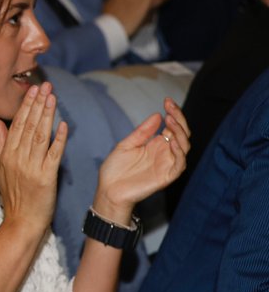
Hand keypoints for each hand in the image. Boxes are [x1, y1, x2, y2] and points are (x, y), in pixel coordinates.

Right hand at [0, 82, 67, 234]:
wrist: (21, 222)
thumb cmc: (13, 197)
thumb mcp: (0, 169)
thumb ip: (0, 145)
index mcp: (7, 156)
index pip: (17, 125)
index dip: (26, 106)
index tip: (32, 90)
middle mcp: (18, 159)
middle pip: (28, 126)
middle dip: (37, 104)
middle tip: (45, 86)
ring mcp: (32, 168)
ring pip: (40, 136)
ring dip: (47, 115)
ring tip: (53, 97)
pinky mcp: (46, 178)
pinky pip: (53, 154)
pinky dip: (59, 139)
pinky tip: (63, 125)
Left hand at [94, 98, 189, 220]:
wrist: (108, 190)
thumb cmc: (116, 169)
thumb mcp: (126, 144)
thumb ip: (142, 132)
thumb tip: (157, 115)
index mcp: (157, 144)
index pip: (172, 126)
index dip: (173, 113)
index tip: (167, 101)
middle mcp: (165, 153)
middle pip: (181, 134)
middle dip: (179, 119)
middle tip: (170, 107)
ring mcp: (167, 164)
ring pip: (184, 146)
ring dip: (180, 132)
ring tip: (170, 120)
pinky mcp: (167, 176)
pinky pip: (179, 164)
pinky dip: (179, 152)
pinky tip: (171, 140)